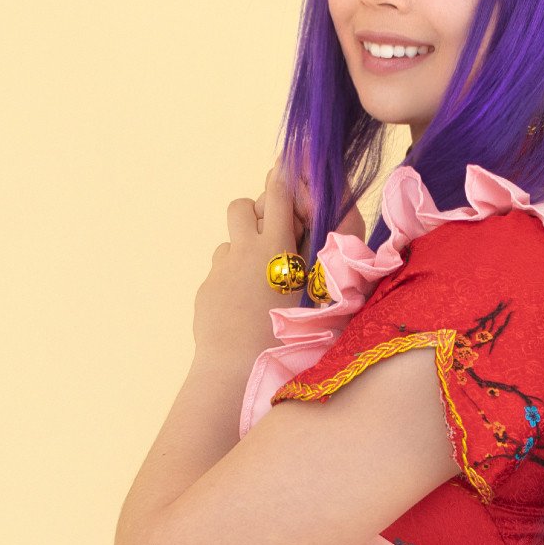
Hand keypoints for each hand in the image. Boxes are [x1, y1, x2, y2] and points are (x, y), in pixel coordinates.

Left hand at [192, 159, 314, 367]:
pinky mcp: (206, 291)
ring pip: (229, 242)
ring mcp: (220, 271)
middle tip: (273, 237)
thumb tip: (337, 245)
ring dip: (243, 251)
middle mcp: (244, 253)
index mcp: (276, 250)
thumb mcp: (321, 305)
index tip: (288, 171)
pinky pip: (219, 273)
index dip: (284, 178)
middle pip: (241, 206)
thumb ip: (328, 269)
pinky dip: (232, 282)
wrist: (234, 373)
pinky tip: (244, 310)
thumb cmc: (286, 344)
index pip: (279, 194)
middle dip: (256, 212)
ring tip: (260, 283)